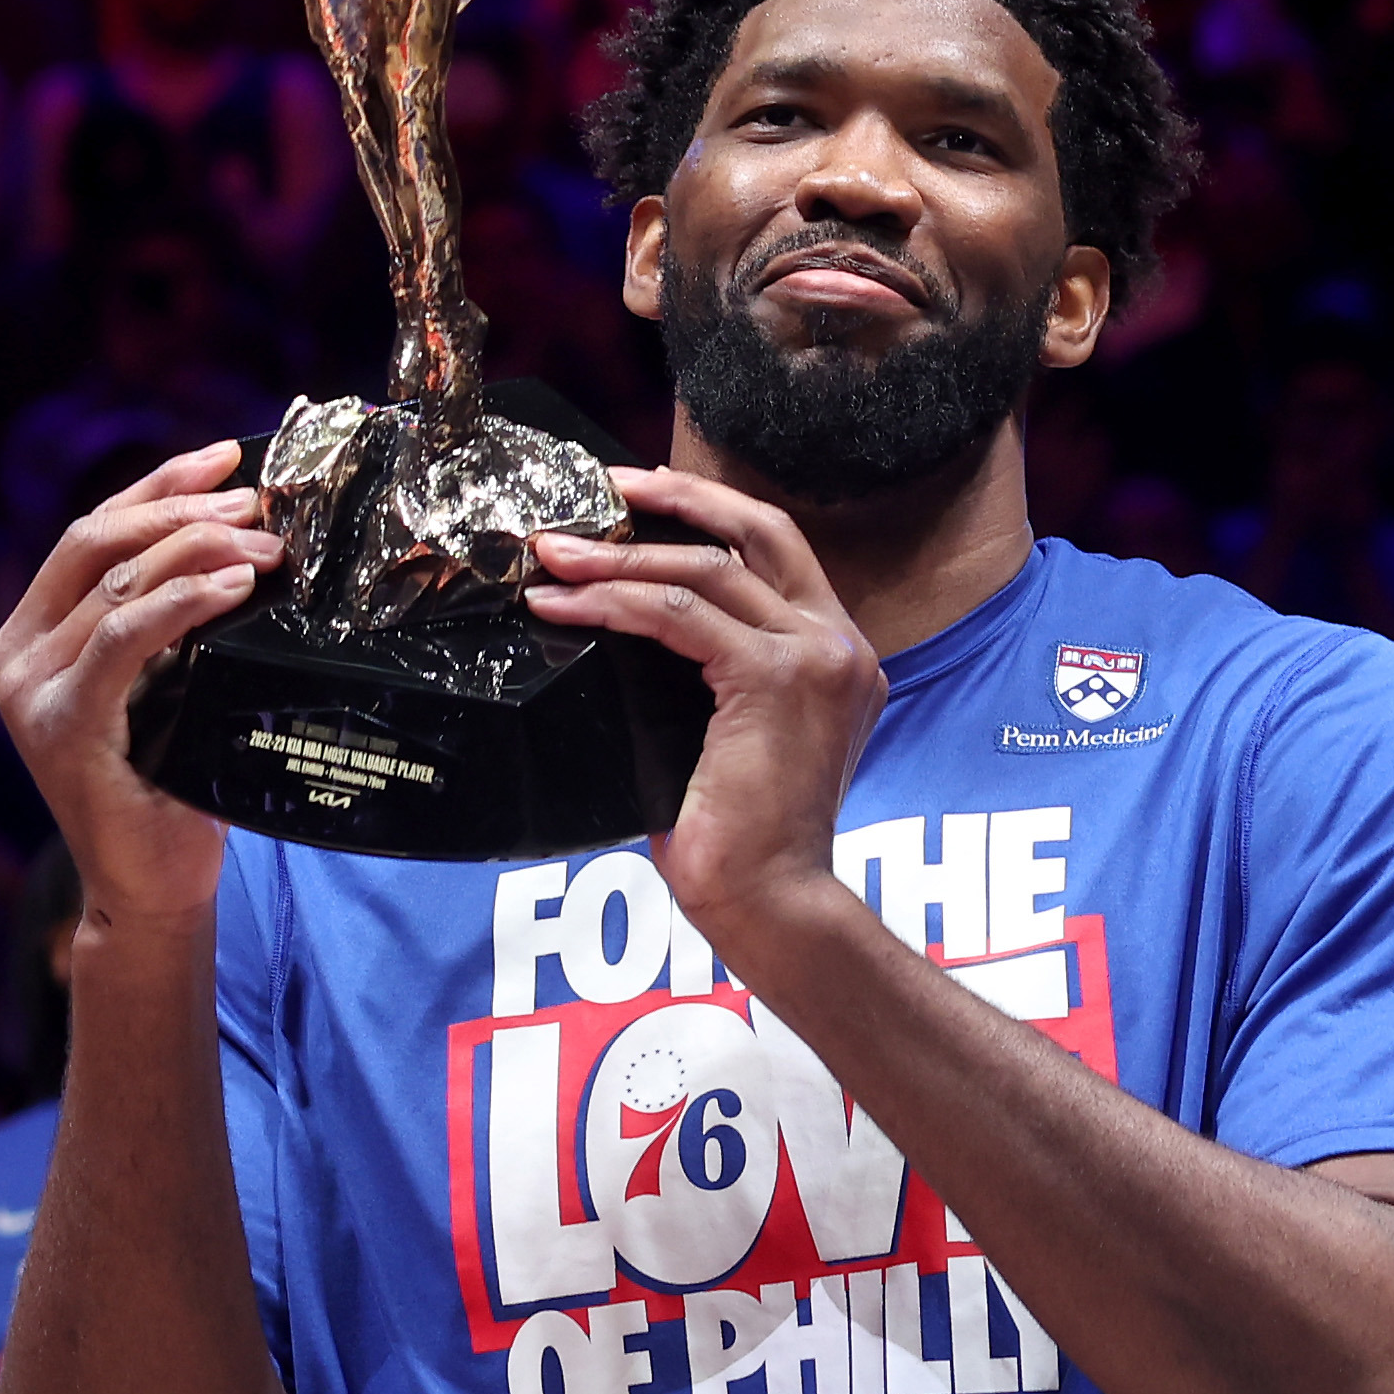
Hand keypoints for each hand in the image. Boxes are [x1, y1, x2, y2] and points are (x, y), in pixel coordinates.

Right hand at [0, 445, 280, 922]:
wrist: (150, 888)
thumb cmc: (170, 783)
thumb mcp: (165, 681)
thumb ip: (167, 618)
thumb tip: (243, 531)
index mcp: (31, 635)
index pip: (91, 532)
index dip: (158, 485)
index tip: (226, 459)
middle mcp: (18, 656)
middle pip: (96, 541)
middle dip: (183, 512)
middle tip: (259, 509)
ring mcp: (32, 693)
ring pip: (115, 584)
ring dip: (199, 552)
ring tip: (267, 547)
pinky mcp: (64, 727)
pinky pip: (122, 641)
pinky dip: (181, 604)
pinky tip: (232, 589)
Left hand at [524, 468, 882, 952]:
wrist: (770, 904)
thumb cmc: (739, 841)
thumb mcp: (727, 735)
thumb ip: (704, 675)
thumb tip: (623, 630)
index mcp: (836, 655)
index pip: (774, 552)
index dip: (706, 513)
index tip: (638, 498)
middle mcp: (840, 643)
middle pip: (758, 529)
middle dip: (674, 497)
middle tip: (598, 489)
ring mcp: (817, 656)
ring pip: (707, 569)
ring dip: (618, 555)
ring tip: (553, 554)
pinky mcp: (778, 678)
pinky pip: (679, 615)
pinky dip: (614, 601)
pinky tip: (563, 604)